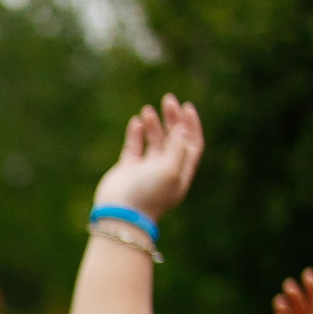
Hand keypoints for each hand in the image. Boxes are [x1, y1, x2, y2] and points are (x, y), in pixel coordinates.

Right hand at [91, 96, 203, 220]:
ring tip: (147, 110)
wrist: (121, 213)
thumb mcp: (170, 169)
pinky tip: (136, 122)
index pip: (191, 143)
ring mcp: (146, 169)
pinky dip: (136, 134)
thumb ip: (177, 147)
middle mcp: (166, 169)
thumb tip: (181, 126)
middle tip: (168, 100)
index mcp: (181, 171)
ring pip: (154, 141)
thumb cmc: (148, 194)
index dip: (191, 125)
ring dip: (153, 124)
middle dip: (172, 119)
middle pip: (174, 138)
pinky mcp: (128, 169)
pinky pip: (134, 147)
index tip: (186, 108)